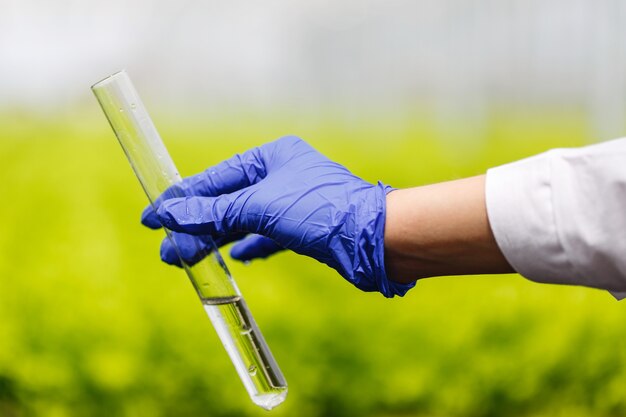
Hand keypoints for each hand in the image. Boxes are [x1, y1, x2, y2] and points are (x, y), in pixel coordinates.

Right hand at [141, 136, 414, 296]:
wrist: (375, 239)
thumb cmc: (321, 210)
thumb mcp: (261, 207)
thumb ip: (215, 212)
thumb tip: (170, 213)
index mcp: (273, 156)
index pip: (217, 177)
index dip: (184, 198)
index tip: (153, 216)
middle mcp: (282, 176)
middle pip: (227, 201)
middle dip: (196, 226)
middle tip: (166, 250)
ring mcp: (293, 203)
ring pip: (243, 221)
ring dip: (215, 240)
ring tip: (186, 259)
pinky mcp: (303, 230)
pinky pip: (266, 236)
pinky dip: (249, 246)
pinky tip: (234, 258)